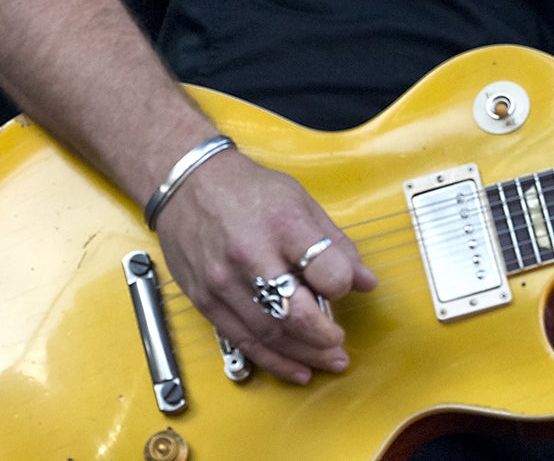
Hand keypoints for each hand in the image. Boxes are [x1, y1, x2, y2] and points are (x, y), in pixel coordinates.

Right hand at [154, 148, 377, 382]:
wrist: (187, 184)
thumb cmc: (248, 189)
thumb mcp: (301, 201)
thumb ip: (335, 243)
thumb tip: (365, 281)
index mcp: (283, 225)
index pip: (325, 270)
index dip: (342, 286)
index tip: (345, 288)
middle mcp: (251, 256)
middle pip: (294, 313)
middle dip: (325, 337)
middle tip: (341, 345)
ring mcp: (224, 282)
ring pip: (269, 334)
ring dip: (304, 356)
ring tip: (328, 362)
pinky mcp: (206, 301)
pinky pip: (243, 341)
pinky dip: (273, 360)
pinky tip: (296, 368)